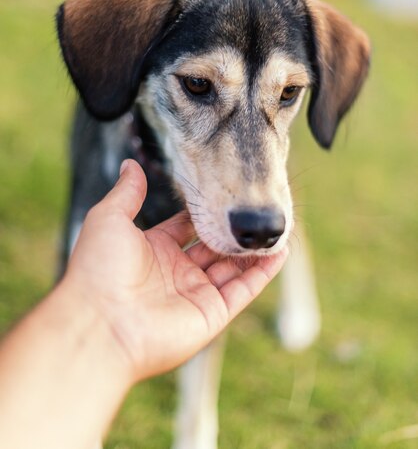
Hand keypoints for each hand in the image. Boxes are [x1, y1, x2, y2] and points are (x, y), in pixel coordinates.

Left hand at [64, 159, 287, 383]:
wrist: (100, 322)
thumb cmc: (100, 268)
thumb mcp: (110, 218)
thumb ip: (128, 191)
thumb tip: (132, 163)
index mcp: (154, 250)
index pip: (187, 226)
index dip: (206, 210)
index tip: (225, 190)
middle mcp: (176, 273)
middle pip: (214, 246)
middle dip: (233, 228)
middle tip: (256, 206)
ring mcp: (195, 295)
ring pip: (233, 267)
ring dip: (252, 249)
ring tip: (275, 225)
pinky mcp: (212, 315)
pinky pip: (244, 290)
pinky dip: (264, 273)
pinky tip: (279, 252)